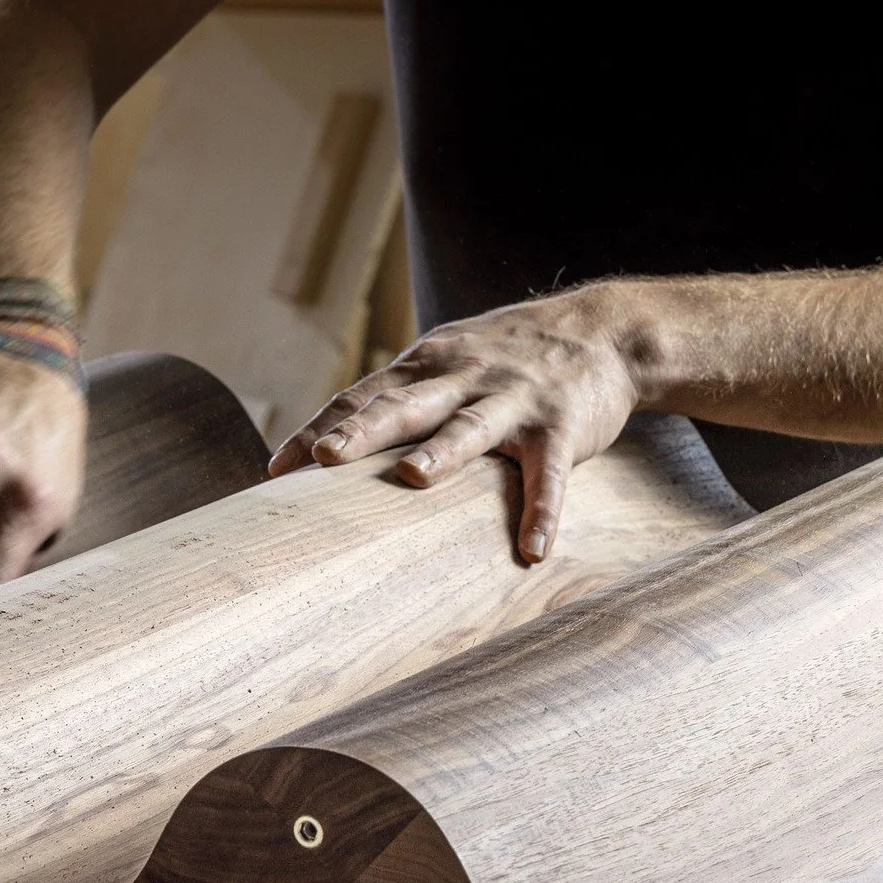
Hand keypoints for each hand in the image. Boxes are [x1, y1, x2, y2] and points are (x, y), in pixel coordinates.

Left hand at [269, 283, 644, 562]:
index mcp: (427, 365)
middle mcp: (462, 378)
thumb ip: (398, 394)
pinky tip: (533, 550)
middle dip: (362, 431)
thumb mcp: (448, 359)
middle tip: (325, 458)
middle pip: (404, 405)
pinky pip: (550, 474)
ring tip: (413, 479)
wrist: (604, 332)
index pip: (361, 396)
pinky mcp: (561, 427)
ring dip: (443, 453)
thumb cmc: (507, 356)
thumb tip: (328, 440)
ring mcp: (512, 400)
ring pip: (471, 427)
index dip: (320, 429)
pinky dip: (543, 511)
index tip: (278, 469)